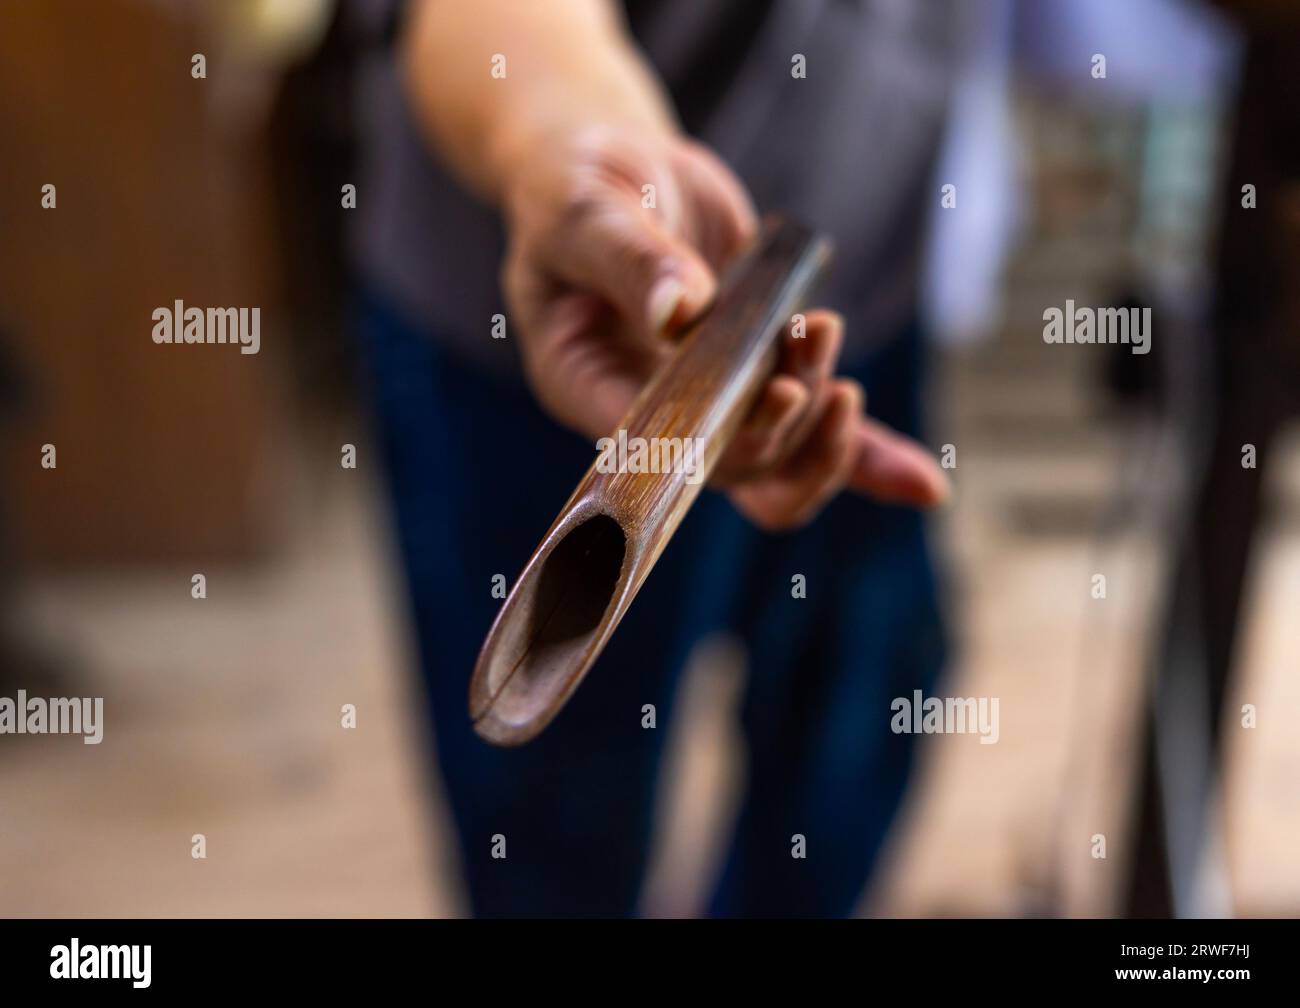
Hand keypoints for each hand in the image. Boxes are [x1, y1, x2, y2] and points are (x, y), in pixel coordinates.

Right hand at [500, 125, 948, 529]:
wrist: (615, 170)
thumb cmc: (575, 190)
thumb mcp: (587, 213)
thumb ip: (631, 261)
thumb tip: (680, 310)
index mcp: (587, 388)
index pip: (657, 454)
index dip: (724, 444)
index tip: (776, 394)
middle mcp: (650, 414)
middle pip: (734, 471)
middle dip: (789, 420)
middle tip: (812, 341)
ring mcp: (709, 402)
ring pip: (780, 462)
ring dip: (826, 418)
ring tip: (823, 328)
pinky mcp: (756, 378)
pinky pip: (813, 432)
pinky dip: (869, 456)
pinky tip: (923, 483)